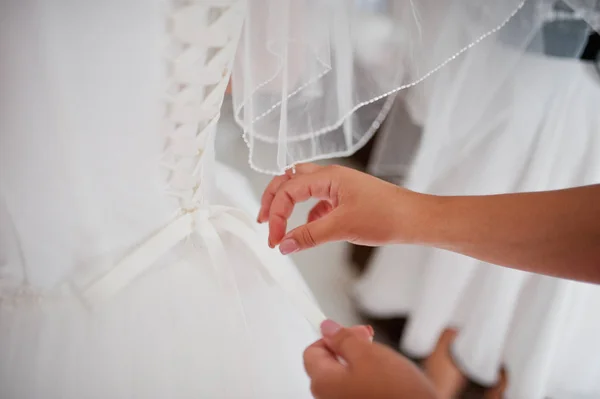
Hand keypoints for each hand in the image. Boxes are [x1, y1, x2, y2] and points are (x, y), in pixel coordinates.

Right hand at [258, 163, 430, 253]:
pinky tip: (308, 230)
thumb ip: (308, 235)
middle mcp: (330, 177)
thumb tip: (283, 244)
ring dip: (287, 204)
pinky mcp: (345, 198)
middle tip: (264, 222)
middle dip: (273, 200)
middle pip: (289, 180)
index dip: (275, 215)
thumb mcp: (341, 227)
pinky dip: (307, 214)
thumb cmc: (386, 216)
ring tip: (279, 226)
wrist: (415, 219)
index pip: (287, 190)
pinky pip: (317, 201)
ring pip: (302, 189)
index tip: (274, 240)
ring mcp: (338, 186)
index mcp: (327, 176)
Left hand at [304, 320, 437, 398]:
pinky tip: (389, 381)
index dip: (332, 337)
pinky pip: (359, 389)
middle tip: (371, 345)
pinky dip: (371, 380)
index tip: (350, 331)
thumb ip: (343, 338)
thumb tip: (328, 328)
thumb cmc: (396, 394)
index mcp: (323, 383)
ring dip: (363, 365)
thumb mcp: (368, 354)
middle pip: (329, 364)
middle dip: (350, 349)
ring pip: (346, 376)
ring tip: (385, 366)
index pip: (312, 350)